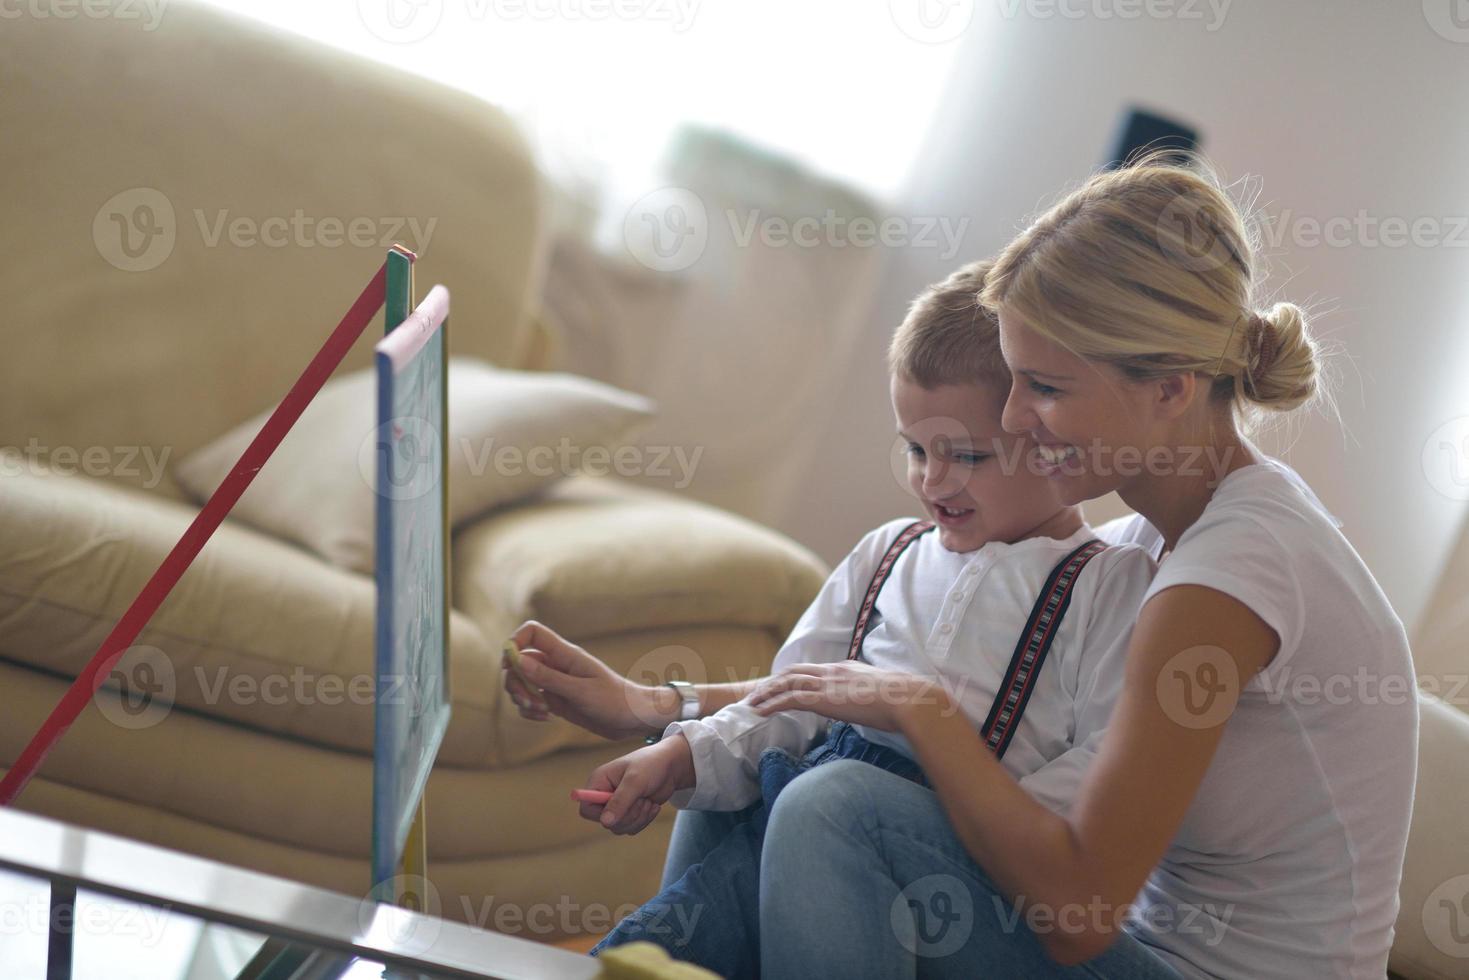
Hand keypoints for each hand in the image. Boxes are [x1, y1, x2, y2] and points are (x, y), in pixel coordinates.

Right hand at [503, 621, 664, 740]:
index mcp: (564, 654)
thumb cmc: (615, 700)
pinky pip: (530, 701)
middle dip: (514, 682)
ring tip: (541, 711)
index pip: (532, 632)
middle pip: (518, 661)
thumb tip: (517, 660)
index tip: (510, 665)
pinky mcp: (556, 700)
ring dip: (521, 698)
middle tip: (528, 701)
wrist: (633, 719)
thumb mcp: (581, 691)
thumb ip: (548, 678)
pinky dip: (530, 711)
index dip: (515, 642)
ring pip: (522, 683)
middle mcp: (556, 665)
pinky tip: (546, 718)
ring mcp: (555, 682)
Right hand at [577, 734, 695, 835]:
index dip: (600, 815)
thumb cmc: (651, 765)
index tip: (620, 810)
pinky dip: (644, 820)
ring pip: (620, 827)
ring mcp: (618, 805)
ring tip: (648, 801)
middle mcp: (605, 795)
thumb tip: (605, 822)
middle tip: (642, 801)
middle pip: (606, 822)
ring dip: (638, 817)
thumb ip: (620, 801)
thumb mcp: (635, 781)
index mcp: (599, 781)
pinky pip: (631, 828)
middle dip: (628, 815)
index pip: (586, 809)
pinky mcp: (630, 812)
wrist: (671, 767)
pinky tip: (652, 805)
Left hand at [746, 660, 952, 732]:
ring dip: (766, 692)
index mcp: (846, 668)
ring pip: (786, 683)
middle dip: (773, 681)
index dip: (794, 677)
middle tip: (757, 693)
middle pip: (793, 672)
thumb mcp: (882, 695)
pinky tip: (759, 712)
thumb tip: (872, 707)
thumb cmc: (903, 701)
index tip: (781, 686)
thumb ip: (870, 697)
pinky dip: (771, 704)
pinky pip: (789, 699)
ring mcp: (827, 683)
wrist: (909, 699)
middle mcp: (833, 671)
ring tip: (750, 702)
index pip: (813, 670)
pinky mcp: (823, 698)